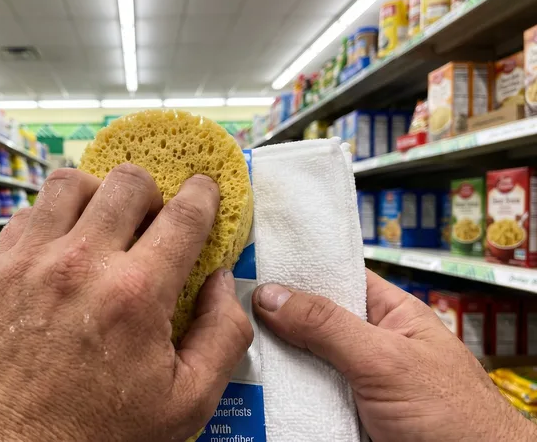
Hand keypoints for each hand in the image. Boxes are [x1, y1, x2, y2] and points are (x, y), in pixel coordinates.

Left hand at [0, 165, 252, 441]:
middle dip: (152, 191)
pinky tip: (61, 248)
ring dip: (98, 194)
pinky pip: (27, 213)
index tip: (205, 190)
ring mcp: (31, 262)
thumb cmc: (97, 433)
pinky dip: (51, 218)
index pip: (184, 215)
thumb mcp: (187, 402)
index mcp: (135, 294)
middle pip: (128, 182)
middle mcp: (81, 264)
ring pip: (70, 182)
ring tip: (104, 226)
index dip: (204, 194)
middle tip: (153, 219)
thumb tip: (221, 282)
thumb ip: (222, 335)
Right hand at [253, 269, 536, 441]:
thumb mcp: (385, 360)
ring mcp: (355, 384)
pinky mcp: (343, 418)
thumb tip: (271, 295)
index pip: (337, 278)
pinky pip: (304, 403)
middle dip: (274, 321)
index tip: (252, 264)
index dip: (298, 270)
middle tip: (227, 311)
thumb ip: (328, 326)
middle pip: (310, 324)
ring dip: (273, 365)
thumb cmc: (454, 417)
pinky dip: (280, 400)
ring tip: (229, 349)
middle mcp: (369, 347)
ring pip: (302, 366)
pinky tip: (250, 390)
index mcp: (390, 316)